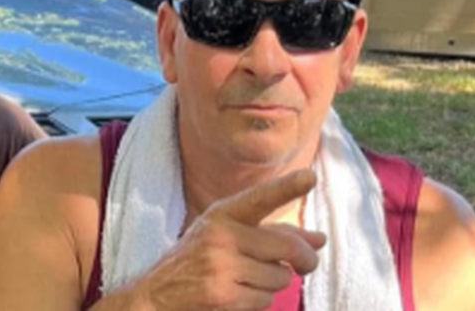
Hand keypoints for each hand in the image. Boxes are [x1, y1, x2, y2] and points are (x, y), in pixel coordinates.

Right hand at [131, 170, 324, 310]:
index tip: (310, 177)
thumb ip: (275, 235)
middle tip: (306, 265)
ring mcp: (220, 266)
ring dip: (273, 284)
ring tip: (246, 279)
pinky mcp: (222, 295)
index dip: (287, 187)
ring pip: (280, 277)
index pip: (260, 198)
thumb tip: (320, 240)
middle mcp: (220, 235)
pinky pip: (265, 300)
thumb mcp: (230, 236)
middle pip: (288, 247)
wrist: (154, 296)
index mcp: (223, 213)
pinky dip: (259, 302)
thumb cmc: (200, 261)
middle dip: (305, 259)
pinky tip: (237, 295)